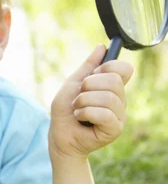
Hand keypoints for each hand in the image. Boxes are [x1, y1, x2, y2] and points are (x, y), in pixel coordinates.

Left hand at [49, 44, 132, 158]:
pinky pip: (105, 114)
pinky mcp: (115, 129)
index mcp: (112, 88)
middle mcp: (120, 100)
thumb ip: (87, 67)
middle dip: (89, 86)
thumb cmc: (65, 112)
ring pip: (108, 98)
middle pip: (114, 81)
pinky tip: (80, 118)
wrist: (59, 136)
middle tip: (78, 98)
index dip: (108, 67)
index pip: (124, 69)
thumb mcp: (72, 84)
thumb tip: (101, 47)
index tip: (92, 75)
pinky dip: (87, 113)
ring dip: (84, 101)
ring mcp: (119, 115)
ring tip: (76, 110)